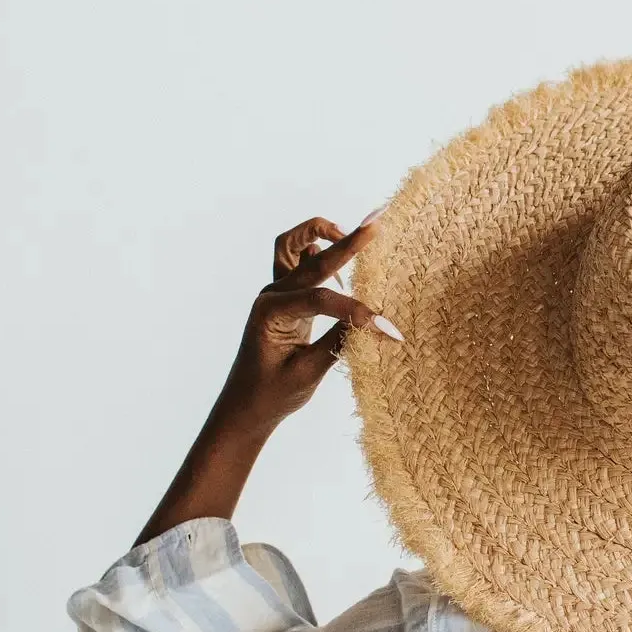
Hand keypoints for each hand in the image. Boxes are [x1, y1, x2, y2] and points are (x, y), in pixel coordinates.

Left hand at [218, 212, 401, 430]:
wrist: (245, 407)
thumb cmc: (271, 395)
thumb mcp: (308, 373)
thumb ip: (338, 343)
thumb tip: (371, 322)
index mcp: (271, 313)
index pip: (321, 300)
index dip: (356, 310)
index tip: (387, 328)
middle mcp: (271, 295)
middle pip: (312, 259)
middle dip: (346, 243)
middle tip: (376, 224)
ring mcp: (275, 293)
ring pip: (291, 245)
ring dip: (319, 234)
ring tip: (351, 234)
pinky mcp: (284, 298)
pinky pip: (295, 260)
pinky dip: (316, 251)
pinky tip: (340, 263)